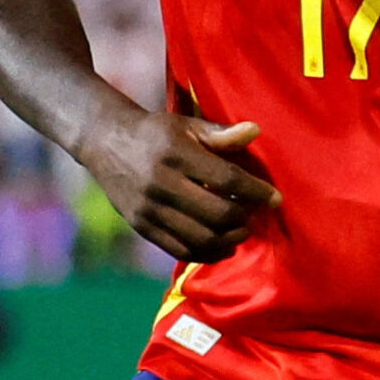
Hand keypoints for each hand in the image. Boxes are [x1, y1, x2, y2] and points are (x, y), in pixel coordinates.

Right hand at [77, 106, 281, 263]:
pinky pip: (180, 249)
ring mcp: (149, 208)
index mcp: (176, 153)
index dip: (256, 192)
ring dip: (229, 239)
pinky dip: (207, 253)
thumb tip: (255, 131)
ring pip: (201, 237)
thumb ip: (220, 133)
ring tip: (240, 231)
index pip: (226, 179)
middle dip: (244, 219)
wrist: (104, 141)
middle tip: (253, 216)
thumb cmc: (154, 132)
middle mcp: (160, 183)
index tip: (274, 198)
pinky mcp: (141, 225)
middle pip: (217, 213)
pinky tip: (222, 246)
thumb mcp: (185, 125)